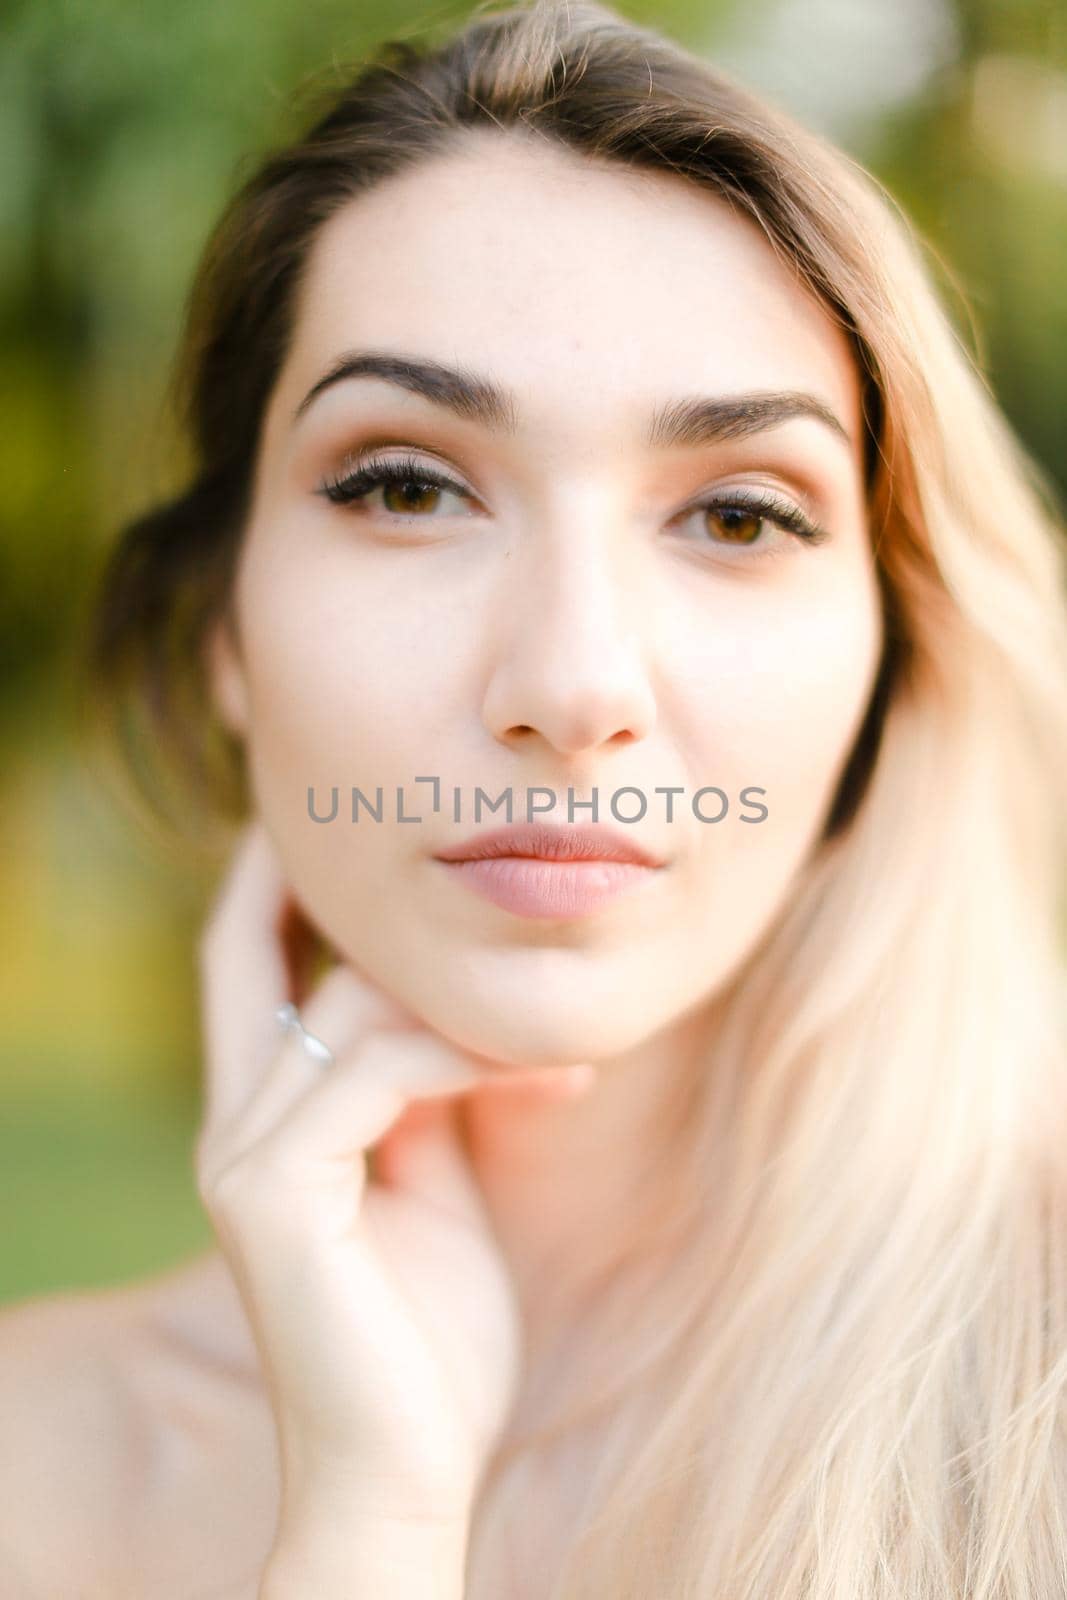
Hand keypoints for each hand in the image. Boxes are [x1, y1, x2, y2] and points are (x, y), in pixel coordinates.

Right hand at [194, 819, 594, 1546]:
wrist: (408, 1471)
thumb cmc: (434, 1337)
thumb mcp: (437, 1185)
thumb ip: (428, 1098)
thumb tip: (466, 1012)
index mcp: (269, 1123)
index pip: (248, 967)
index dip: (276, 884)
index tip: (335, 815)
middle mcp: (235, 1126)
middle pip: (248, 950)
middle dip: (308, 873)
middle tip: (406, 813)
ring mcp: (243, 1157)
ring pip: (346, 1006)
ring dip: (471, 1007)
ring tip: (573, 1045)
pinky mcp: (274, 1193)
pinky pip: (374, 1068)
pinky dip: (468, 1059)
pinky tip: (553, 1081)